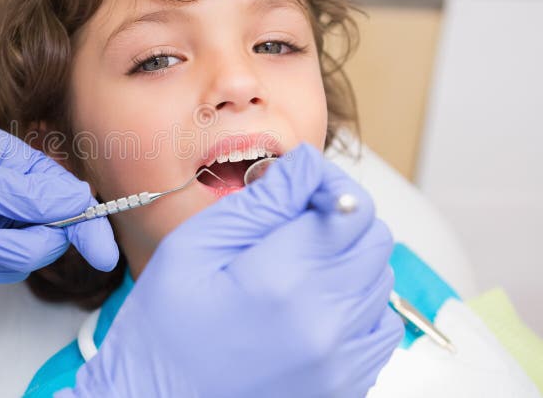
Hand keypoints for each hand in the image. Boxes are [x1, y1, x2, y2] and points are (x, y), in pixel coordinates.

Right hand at [62, 143, 402, 397]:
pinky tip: (312, 306)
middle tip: (292, 226)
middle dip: (339, 219)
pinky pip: (380, 327)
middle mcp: (324, 325)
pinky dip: (356, 305)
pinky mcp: (347, 386)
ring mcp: (341, 363)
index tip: (302, 187)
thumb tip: (304, 167)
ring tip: (294, 269)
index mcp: (280, 282)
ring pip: (380, 280)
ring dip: (346, 260)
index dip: (329, 185)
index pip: (351, 207)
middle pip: (373, 240)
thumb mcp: (192, 250)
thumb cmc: (162, 334)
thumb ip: (258, 203)